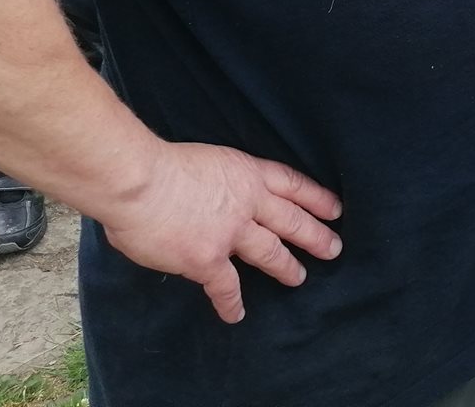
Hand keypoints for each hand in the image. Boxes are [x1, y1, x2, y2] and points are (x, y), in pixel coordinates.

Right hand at [100, 141, 341, 324]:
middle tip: (334, 248)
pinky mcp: (208, 260)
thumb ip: (220, 181)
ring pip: (271, 252)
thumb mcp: (209, 159)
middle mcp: (248, 203)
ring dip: (287, 267)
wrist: (139, 181)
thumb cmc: (161, 164)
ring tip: (299, 278)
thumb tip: (211, 196)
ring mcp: (231, 233)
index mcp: (247, 173)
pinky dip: (232, 303)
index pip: (293, 185)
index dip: (316, 198)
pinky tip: (236, 315)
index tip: (335, 209)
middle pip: (292, 220)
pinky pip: (226, 287)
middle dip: (316, 235)